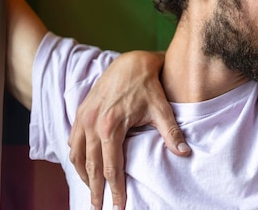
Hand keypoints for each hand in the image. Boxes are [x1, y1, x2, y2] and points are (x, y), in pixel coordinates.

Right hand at [67, 50, 189, 209]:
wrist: (131, 61)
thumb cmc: (148, 85)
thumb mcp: (161, 108)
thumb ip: (171, 132)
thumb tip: (184, 153)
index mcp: (111, 126)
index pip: (111, 167)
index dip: (115, 189)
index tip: (119, 206)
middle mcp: (92, 124)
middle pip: (91, 166)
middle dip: (95, 190)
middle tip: (98, 208)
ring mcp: (84, 117)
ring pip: (77, 155)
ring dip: (82, 175)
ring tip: (90, 191)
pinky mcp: (81, 112)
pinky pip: (73, 140)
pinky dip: (76, 156)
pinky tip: (83, 165)